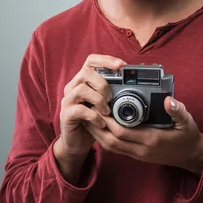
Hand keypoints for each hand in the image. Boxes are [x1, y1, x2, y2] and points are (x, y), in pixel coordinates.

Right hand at [54, 54, 125, 182]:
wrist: (78, 141)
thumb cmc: (94, 120)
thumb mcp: (105, 104)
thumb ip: (113, 93)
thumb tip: (135, 86)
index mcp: (83, 80)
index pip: (91, 60)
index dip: (106, 60)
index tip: (121, 65)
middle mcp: (73, 86)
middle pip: (86, 72)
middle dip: (103, 83)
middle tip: (112, 97)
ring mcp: (68, 100)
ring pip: (82, 89)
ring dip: (98, 99)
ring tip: (107, 111)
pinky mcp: (66, 114)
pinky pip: (79, 109)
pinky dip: (94, 116)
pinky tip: (101, 122)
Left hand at [86, 96, 202, 175]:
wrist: (191, 155)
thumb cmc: (188, 136)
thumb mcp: (187, 121)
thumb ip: (178, 110)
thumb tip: (168, 100)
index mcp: (152, 139)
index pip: (123, 132)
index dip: (108, 122)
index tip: (99, 108)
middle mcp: (142, 150)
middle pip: (111, 141)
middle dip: (97, 127)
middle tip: (87, 111)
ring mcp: (139, 154)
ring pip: (111, 147)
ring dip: (97, 134)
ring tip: (87, 119)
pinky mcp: (137, 155)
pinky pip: (116, 149)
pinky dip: (105, 139)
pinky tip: (99, 128)